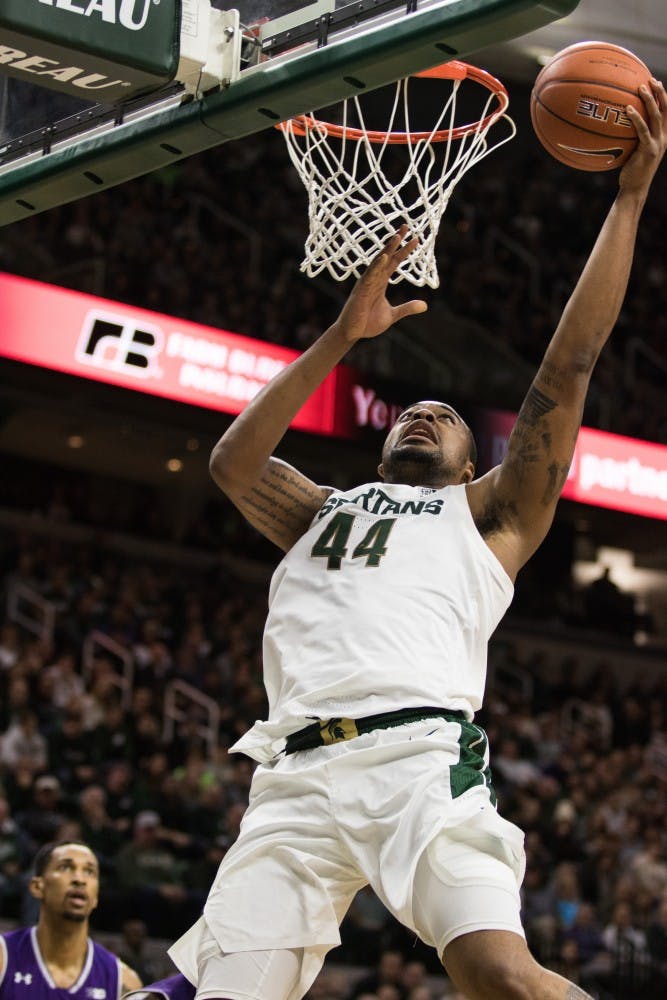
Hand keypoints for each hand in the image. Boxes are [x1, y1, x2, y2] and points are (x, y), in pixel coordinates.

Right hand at [333, 225, 427, 343]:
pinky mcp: (361, 290)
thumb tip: (425, 305)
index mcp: (381, 282)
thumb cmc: (368, 323)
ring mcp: (367, 283)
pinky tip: (384, 257)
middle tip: (406, 226)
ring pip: (378, 262)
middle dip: (396, 241)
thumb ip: (407, 308)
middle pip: (387, 256)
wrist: (353, 334)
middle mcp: (374, 279)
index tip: (416, 239)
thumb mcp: (393, 314)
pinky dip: (376, 266)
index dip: (404, 251)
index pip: (395, 262)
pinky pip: (369, 276)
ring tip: (397, 236)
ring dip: (387, 249)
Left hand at [620, 78, 666, 192]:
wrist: (634, 189)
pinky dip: (636, 118)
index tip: (654, 83)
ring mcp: (658, 144)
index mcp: (662, 136)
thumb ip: (631, 138)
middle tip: (650, 79)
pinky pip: (643, 130)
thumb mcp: (633, 151)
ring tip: (640, 88)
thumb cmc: (630, 171)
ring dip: (650, 100)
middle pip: (665, 109)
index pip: (666, 111)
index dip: (663, 96)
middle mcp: (663, 138)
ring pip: (656, 116)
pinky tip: (628, 109)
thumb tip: (616, 125)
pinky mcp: (649, 150)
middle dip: (660, 92)